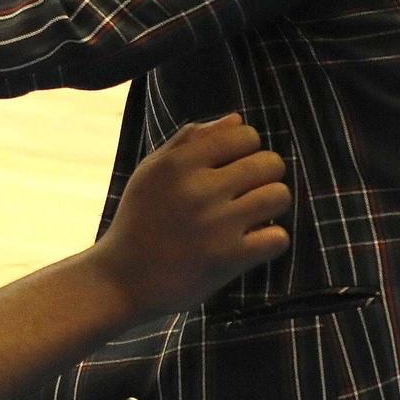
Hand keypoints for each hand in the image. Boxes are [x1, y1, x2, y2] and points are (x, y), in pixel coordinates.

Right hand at [90, 115, 290, 319]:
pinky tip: (253, 244)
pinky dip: (272, 241)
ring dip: (272, 206)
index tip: (234, 168)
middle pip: (270, 163)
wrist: (120, 281)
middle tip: (247, 193)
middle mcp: (199, 189)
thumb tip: (237, 119)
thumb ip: (189, 141)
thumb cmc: (137, 222)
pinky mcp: (227, 258)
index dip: (247, 150)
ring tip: (254, 216)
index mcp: (179, 163)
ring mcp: (215, 224)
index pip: (245, 135)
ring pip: (279, 196)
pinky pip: (278, 237)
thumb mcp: (151, 173)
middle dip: (266, 176)